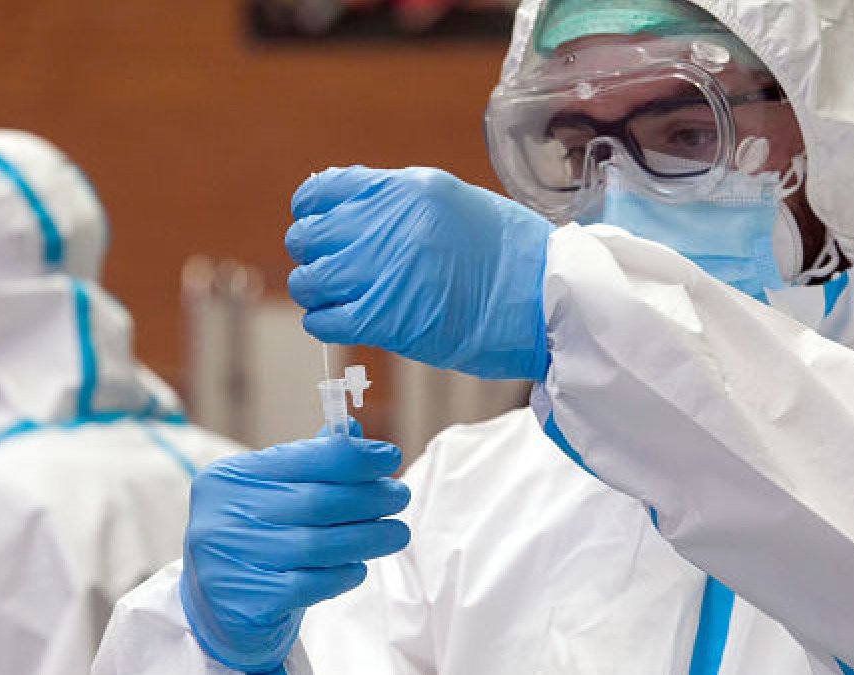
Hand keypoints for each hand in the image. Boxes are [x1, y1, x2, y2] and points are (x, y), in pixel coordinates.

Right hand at [179, 422, 410, 672]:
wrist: (218, 608)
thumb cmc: (255, 540)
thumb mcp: (273, 495)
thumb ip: (307, 464)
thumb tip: (350, 428)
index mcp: (230, 477)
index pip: (301, 458)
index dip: (353, 457)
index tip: (390, 458)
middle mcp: (222, 515)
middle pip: (315, 501)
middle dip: (368, 498)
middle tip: (401, 497)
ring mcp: (229, 561)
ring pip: (316, 545)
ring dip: (367, 538)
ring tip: (396, 534)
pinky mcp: (244, 602)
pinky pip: (308, 585)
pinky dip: (341, 575)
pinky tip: (358, 568)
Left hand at [287, 166, 552, 380]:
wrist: (545, 299)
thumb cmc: (508, 254)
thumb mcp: (452, 202)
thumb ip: (397, 203)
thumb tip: (342, 209)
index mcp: (405, 189)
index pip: (321, 191)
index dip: (312, 213)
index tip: (321, 228)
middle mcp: (387, 224)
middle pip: (307, 236)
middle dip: (314, 255)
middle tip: (334, 270)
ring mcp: (382, 270)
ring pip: (308, 279)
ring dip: (317, 291)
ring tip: (340, 298)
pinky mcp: (383, 318)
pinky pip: (322, 320)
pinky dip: (324, 322)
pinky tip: (344, 321)